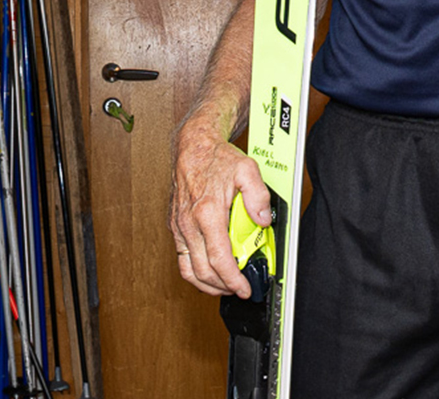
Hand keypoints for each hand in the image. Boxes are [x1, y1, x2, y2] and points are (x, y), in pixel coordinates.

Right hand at [168, 119, 272, 297]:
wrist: (193, 148)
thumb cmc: (217, 158)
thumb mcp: (247, 169)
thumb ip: (259, 196)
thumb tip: (263, 220)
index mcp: (207, 212)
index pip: (219, 258)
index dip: (232, 279)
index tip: (243, 289)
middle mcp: (189, 223)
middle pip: (203, 271)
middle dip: (223, 287)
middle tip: (239, 290)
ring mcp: (179, 227)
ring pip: (189, 270)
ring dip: (207, 284)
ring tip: (226, 286)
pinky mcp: (175, 228)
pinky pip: (182, 259)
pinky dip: (196, 272)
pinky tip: (210, 272)